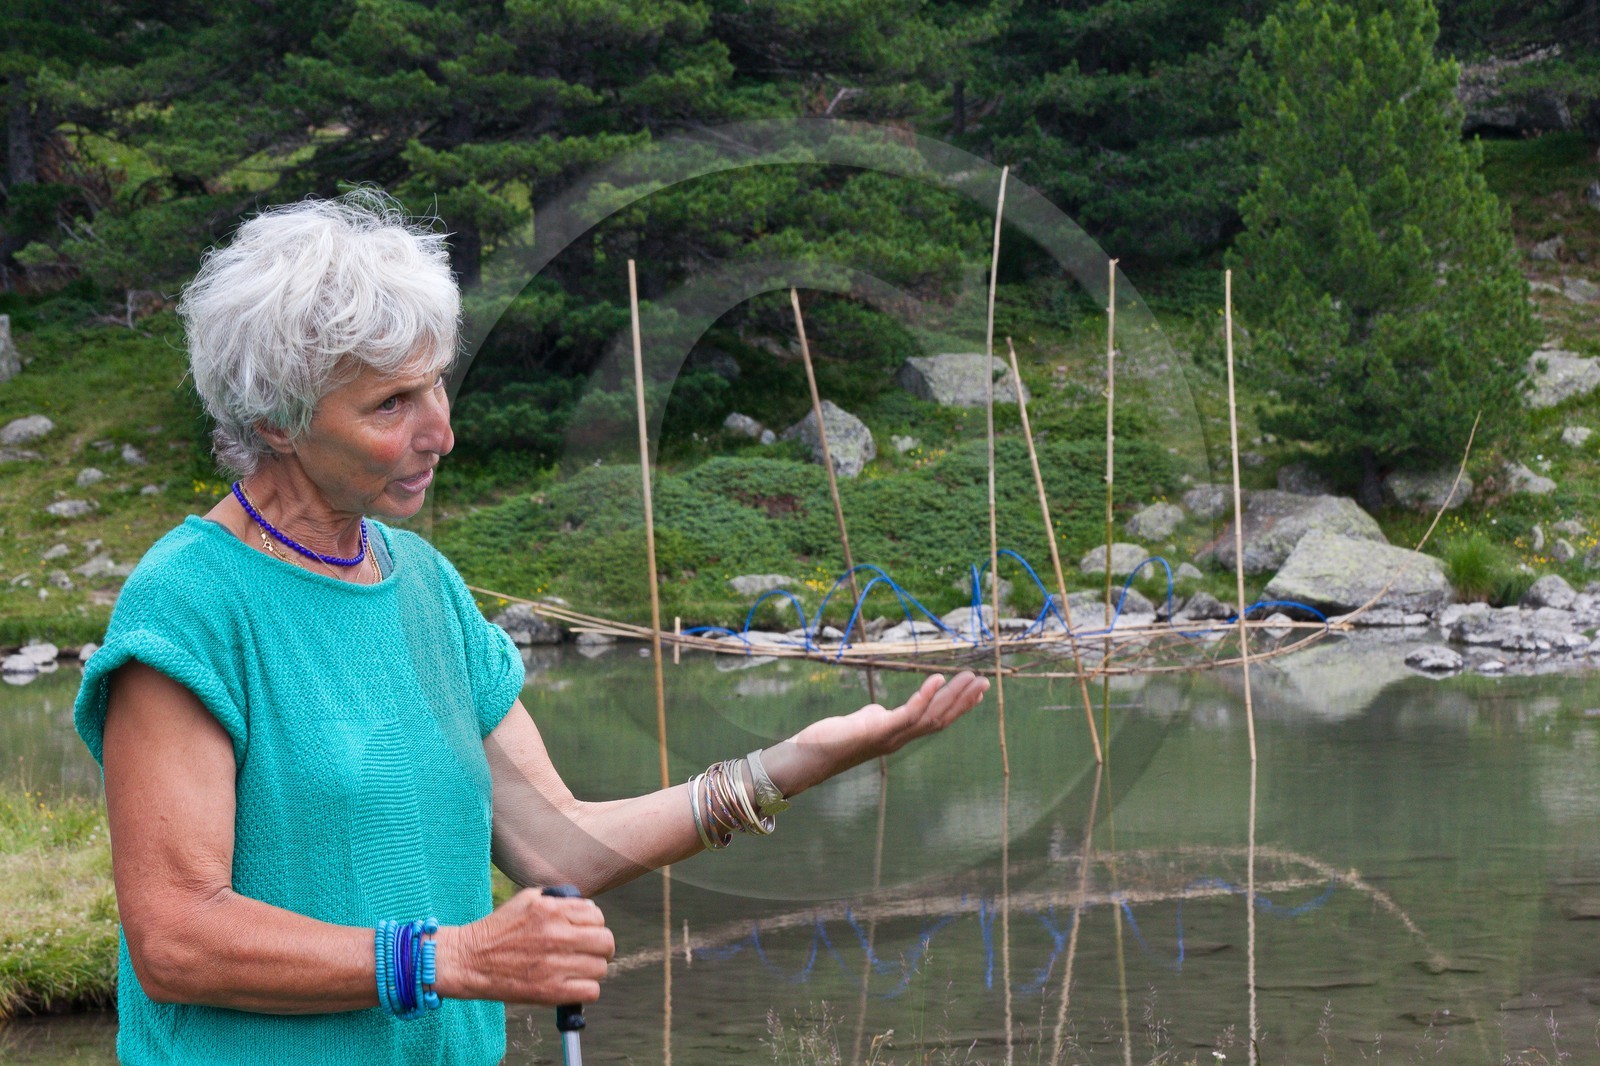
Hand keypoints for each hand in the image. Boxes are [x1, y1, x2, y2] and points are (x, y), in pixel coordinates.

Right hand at [438, 887, 614, 1004]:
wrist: (470, 960)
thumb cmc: (498, 929)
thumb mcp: (528, 900)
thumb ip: (559, 900)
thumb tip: (587, 906)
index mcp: (552, 911)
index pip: (597, 915)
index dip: (593, 924)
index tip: (584, 931)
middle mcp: (557, 936)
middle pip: (606, 942)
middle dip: (600, 946)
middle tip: (589, 951)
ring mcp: (555, 965)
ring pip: (600, 968)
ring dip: (592, 969)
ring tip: (576, 968)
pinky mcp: (550, 992)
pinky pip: (591, 992)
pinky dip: (586, 990)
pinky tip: (572, 984)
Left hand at [776, 671, 990, 792]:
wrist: (810, 757)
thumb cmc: (831, 740)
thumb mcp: (860, 724)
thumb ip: (875, 718)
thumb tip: (879, 711)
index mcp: (898, 735)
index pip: (935, 719)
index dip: (957, 706)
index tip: (975, 692)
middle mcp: (900, 738)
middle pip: (941, 718)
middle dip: (964, 700)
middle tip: (985, 681)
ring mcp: (892, 736)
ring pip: (932, 716)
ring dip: (954, 696)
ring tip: (971, 677)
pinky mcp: (880, 730)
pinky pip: (910, 713)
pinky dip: (926, 695)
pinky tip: (937, 678)